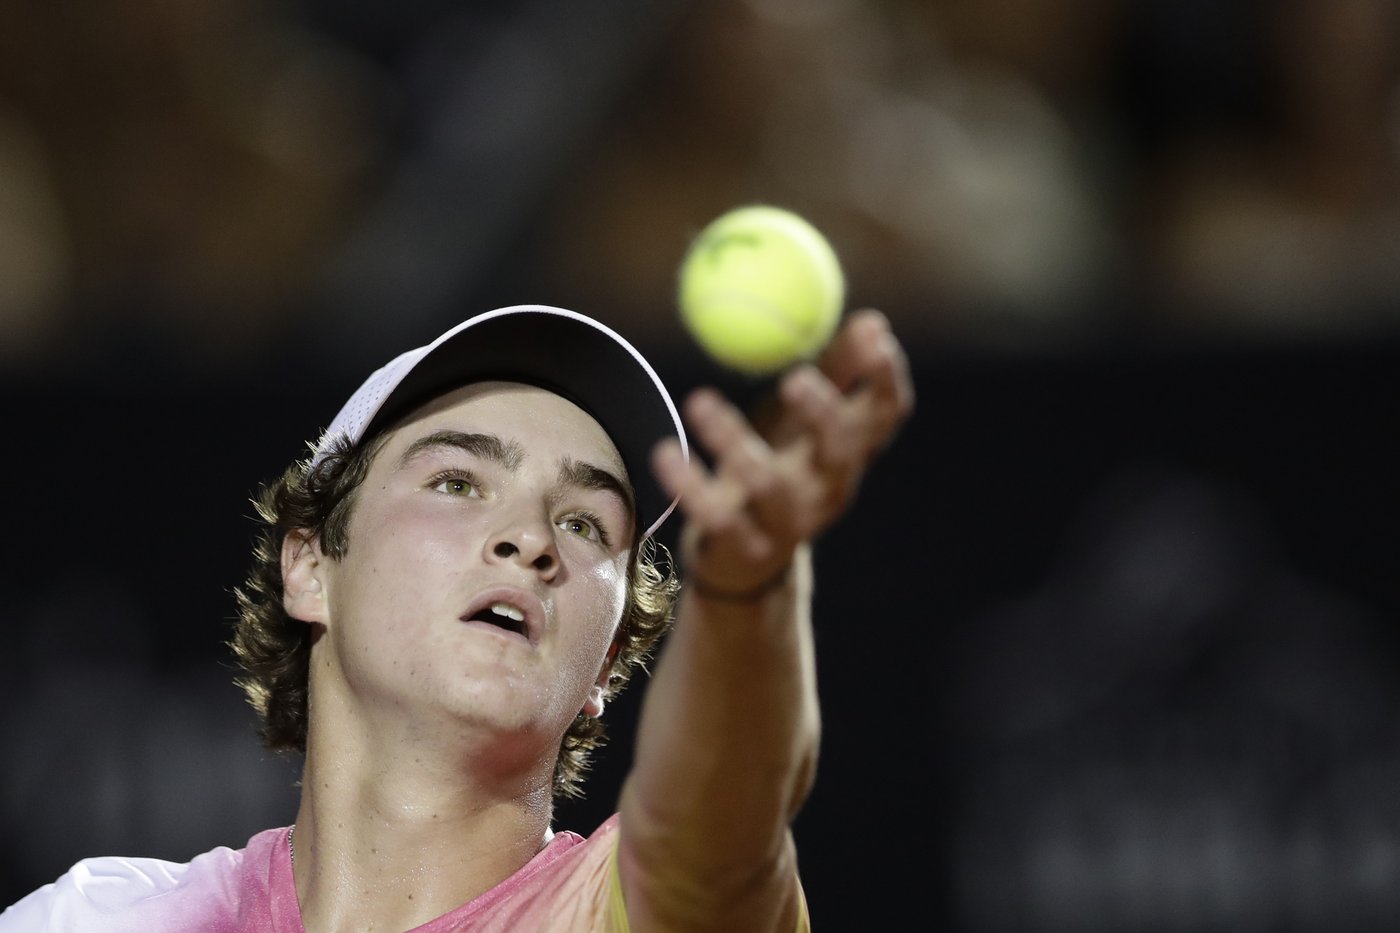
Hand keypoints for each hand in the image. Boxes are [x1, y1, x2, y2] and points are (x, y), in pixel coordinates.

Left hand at [652, 309, 913, 596]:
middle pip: (840, 452)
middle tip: (795, 378)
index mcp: (848, 452)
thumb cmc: (779, 466)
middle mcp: (829, 488)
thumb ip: (836, 370)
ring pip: (769, 484)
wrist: (743, 560)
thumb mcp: (804, 420)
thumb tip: (874, 321)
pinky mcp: (745, 548)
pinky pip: (717, 517)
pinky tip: (665, 454)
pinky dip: (689, 484)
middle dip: (823, 414)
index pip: (885, 415)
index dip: (886, 379)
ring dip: (733, 439)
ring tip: (698, 401)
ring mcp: (789, 523)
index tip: (876, 338)